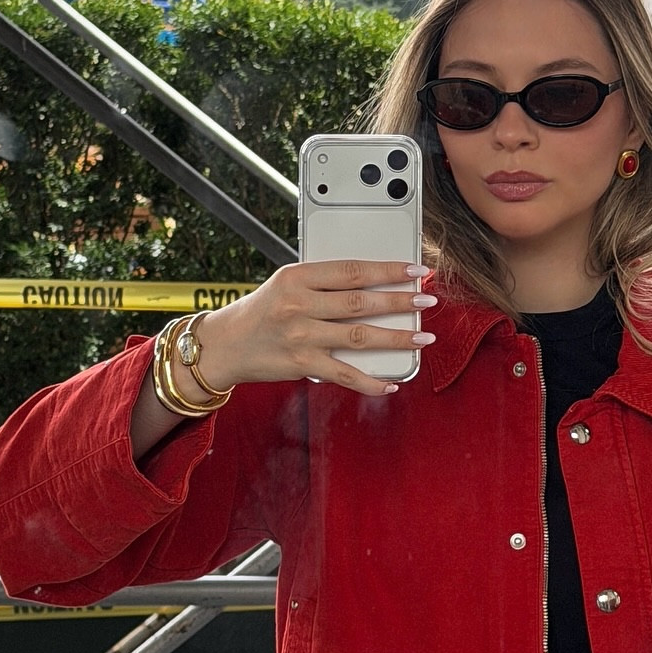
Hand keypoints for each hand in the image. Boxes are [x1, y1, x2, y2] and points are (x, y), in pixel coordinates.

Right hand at [193, 259, 436, 400]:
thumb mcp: (286, 286)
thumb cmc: (260, 312)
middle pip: (360, 302)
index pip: (352, 270)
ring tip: (422, 337)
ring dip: (396, 338)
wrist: (224, 345)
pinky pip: (343, 374)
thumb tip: (373, 287)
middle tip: (427, 300)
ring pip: (359, 337)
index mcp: (296, 277)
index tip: (415, 270)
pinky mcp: (301, 364)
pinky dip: (370, 381)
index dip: (387, 270)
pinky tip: (391, 382)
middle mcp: (298, 305)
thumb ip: (323, 285)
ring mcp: (301, 336)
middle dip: (400, 301)